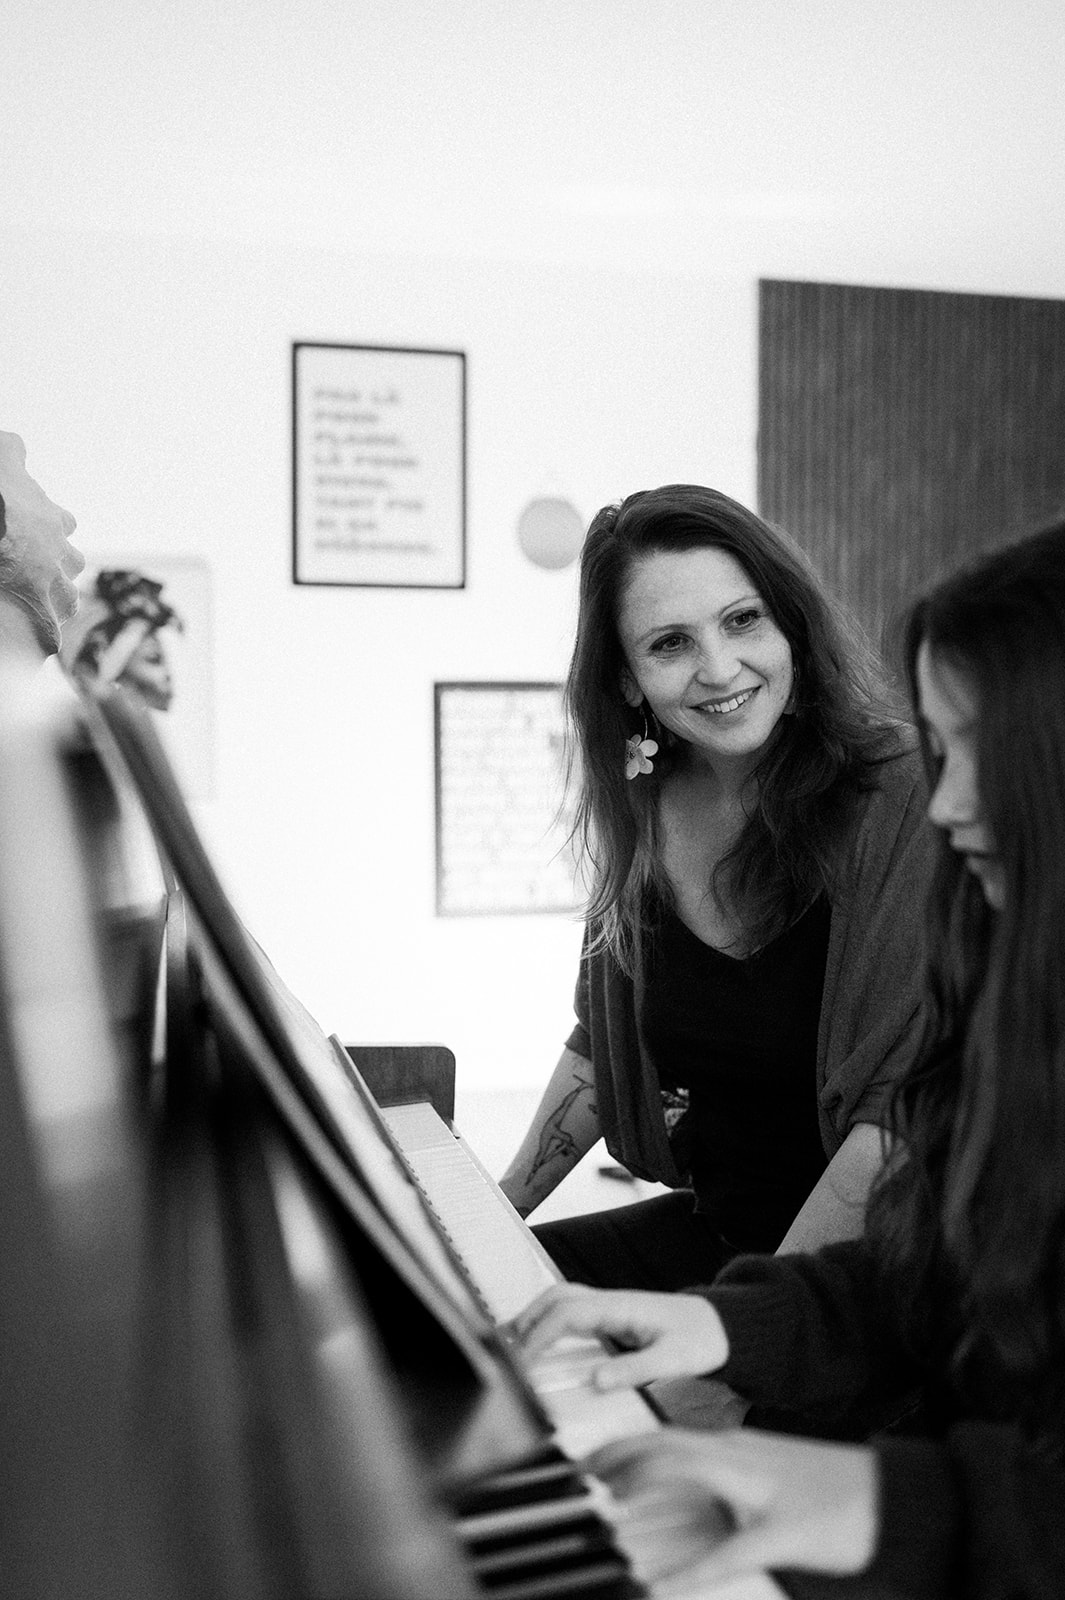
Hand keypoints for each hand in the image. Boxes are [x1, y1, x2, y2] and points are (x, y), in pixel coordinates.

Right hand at [508, 1284, 728, 1389]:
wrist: (723, 1326)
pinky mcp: (614, 1316)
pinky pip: (573, 1311)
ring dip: (535, 1316)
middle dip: (527, 1319)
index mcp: (620, 1307)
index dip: (541, 1334)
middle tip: (506, 1349)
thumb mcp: (674, 1359)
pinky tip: (544, 1340)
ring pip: (563, 1299)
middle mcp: (611, 1301)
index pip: (568, 1313)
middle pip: (557, 1297)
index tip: (523, 1358)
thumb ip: (635, 1369)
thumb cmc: (701, 1339)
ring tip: (514, 1343)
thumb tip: (595, 1381)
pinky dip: (550, 1321)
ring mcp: (611, 1306)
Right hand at [587, 1428, 877, 1593]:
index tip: (586, 1484)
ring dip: (646, 1459)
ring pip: (682, 1447)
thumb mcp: (775, 1544)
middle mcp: (733, 1447)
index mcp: (729, 1458)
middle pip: (663, 1444)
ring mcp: (748, 1451)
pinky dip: (675, 1466)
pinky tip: (674, 1483)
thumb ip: (716, 1563)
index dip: (620, 1470)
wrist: (895, 1498)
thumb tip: (663, 1584)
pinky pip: (703, 1456)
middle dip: (622, 1456)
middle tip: (585, 1473)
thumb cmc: (841, 1512)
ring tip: (616, 1476)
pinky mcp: (761, 1463)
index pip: (659, 1457)